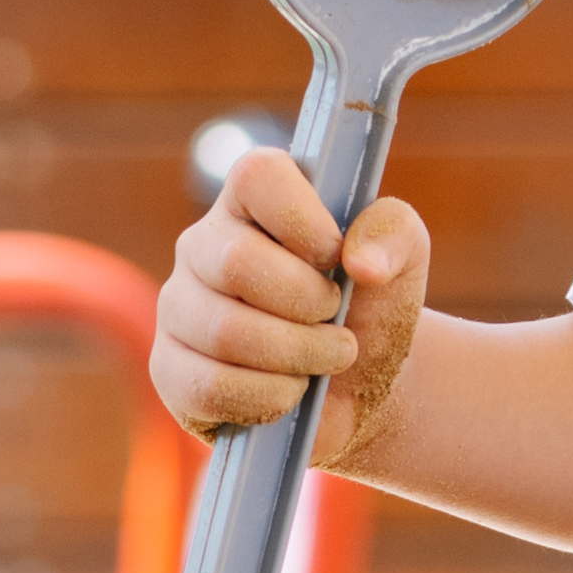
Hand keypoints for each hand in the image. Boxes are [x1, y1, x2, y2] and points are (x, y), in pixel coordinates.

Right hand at [151, 150, 429, 470]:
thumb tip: (361, 262)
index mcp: (253, 200)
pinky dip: (269, 396)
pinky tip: (291, 389)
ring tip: (330, 356)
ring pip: (225, 332)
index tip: (336, 255)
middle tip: (338, 316)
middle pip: (237, 263)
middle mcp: (203, 245)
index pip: (257, 175)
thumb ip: (394, 234)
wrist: (358, 382)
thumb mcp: (402, 259)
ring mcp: (179, 307)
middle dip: (309, 302)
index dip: (303, 219)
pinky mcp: (170, 370)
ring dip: (299, 354)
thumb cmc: (370, 305)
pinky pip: (210, 386)